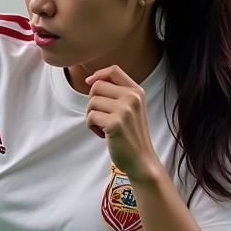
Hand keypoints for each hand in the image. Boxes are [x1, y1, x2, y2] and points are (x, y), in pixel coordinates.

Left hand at [85, 66, 161, 182]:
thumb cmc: (131, 134)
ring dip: (91, 116)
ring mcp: (125, 110)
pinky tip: (102, 134)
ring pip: (91, 102)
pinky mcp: (115, 123)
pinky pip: (90, 117)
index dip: (98, 74)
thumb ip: (117, 93)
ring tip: (102, 127)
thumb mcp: (131, 109)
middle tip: (100, 116)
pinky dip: (91, 126)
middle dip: (92, 101)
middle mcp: (132, 98)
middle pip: (97, 86)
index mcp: (137, 92)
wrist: (141, 159)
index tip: (89, 83)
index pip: (113, 70)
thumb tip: (92, 79)